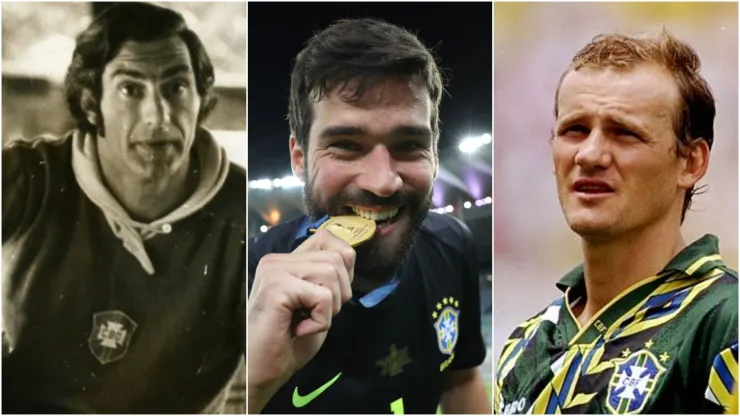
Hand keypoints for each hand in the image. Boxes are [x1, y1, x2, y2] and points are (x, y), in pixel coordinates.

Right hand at [247, 229, 354, 411]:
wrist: (260, 372)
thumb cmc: (287, 343)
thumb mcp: (316, 303)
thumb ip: (327, 278)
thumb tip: (348, 258)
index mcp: (287, 261)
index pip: (328, 238)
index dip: (343, 266)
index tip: (330, 295)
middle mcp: (278, 260)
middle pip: (338, 259)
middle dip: (339, 294)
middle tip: (314, 316)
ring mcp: (275, 270)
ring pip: (331, 274)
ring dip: (329, 308)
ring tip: (306, 322)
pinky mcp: (277, 286)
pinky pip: (323, 297)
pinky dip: (320, 321)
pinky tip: (300, 330)